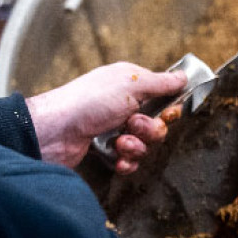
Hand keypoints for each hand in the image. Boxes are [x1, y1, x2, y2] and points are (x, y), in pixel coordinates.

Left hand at [24, 62, 186, 174]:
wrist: (54, 132)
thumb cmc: (88, 102)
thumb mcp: (130, 83)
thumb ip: (161, 82)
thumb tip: (183, 76)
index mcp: (130, 87)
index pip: (164, 100)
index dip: (170, 109)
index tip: (168, 113)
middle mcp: (123, 107)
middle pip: (158, 125)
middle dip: (150, 130)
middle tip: (133, 124)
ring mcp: (114, 130)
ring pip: (145, 145)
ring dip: (136, 146)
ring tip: (119, 142)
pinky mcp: (106, 151)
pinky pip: (130, 161)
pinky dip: (125, 161)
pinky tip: (116, 157)